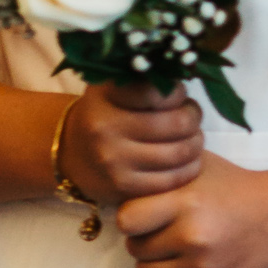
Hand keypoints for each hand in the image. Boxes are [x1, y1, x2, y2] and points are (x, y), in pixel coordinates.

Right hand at [60, 82, 201, 207]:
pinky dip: (189, 167)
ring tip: (191, 136)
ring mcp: (114, 163)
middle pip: (178, 124)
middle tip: (192, 116)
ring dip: (196, 143)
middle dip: (193, 117)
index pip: (159, 92)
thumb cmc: (104, 112)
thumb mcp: (113, 86)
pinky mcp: (124, 189)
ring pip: (180, 152)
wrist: (71, 152)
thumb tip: (182, 79)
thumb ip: (144, 78)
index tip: (178, 95)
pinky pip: (173, 179)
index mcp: (104, 98)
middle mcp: (105, 130)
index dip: (178, 93)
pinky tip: (187, 159)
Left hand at [116, 152, 267, 267]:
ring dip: (151, 263)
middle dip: (142, 239)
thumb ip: (164, 173)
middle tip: (159, 231)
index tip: (144, 213)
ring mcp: (202, 267)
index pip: (127, 220)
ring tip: (168, 249)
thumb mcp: (200, 166)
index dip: (131, 216)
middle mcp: (193, 236)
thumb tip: (127, 178)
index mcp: (187, 202)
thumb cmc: (236, 188)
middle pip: (135, 248)